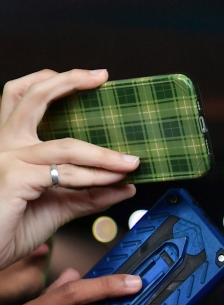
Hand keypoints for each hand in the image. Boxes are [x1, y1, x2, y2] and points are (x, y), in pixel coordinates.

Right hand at [0, 70, 141, 269]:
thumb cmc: (10, 228)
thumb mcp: (58, 206)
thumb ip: (88, 194)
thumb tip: (124, 186)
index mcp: (11, 145)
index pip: (25, 99)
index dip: (55, 82)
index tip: (92, 77)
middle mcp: (4, 145)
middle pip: (30, 97)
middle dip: (68, 81)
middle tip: (100, 76)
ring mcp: (7, 159)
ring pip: (65, 146)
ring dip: (104, 155)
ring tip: (130, 162)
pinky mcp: (14, 178)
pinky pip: (65, 173)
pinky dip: (94, 177)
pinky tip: (113, 181)